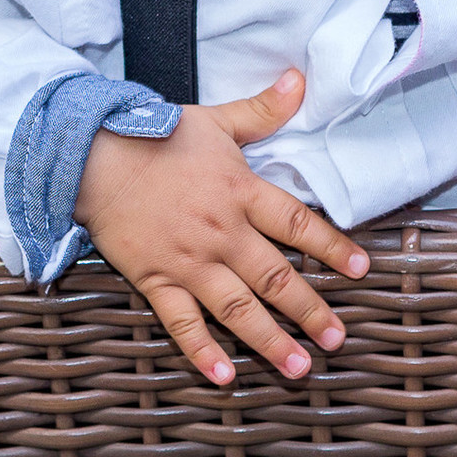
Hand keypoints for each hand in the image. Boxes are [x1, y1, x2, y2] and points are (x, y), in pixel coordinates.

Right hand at [73, 68, 368, 386]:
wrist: (95, 156)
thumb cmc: (160, 137)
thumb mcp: (217, 120)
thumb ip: (263, 109)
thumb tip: (301, 78)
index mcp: (240, 192)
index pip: (297, 223)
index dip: (331, 246)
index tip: (361, 269)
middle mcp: (221, 231)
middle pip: (274, 276)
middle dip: (310, 311)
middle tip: (337, 340)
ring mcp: (188, 260)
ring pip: (237, 308)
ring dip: (269, 341)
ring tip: (298, 369)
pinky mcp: (155, 279)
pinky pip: (181, 322)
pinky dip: (202, 351)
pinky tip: (224, 377)